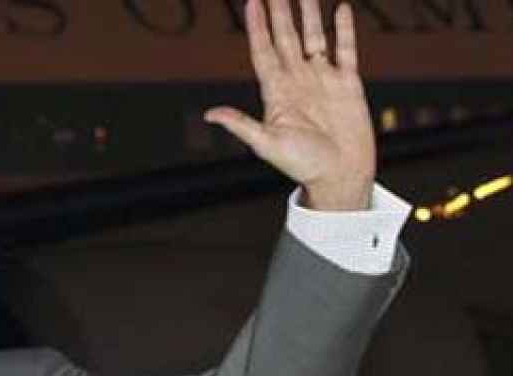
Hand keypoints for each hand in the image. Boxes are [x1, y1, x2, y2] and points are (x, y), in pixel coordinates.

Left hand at [205, 0, 374, 210]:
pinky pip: (345, 49)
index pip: (264, 51)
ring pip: (314, 37)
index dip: (257, 27)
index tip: (251, 2)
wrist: (339, 175)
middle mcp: (298, 80)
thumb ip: (241, 125)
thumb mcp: (266, 144)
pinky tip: (340, 8)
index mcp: (276, 92)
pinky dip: (344, 29)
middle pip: (286, 37)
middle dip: (281, 12)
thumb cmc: (301, 165)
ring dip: (309, 14)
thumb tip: (209, 115)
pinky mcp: (348, 83)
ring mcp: (322, 79)